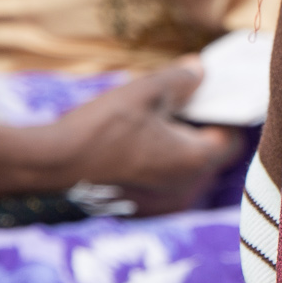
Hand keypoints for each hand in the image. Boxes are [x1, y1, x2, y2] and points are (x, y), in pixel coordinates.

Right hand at [33, 59, 241, 215]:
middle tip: (181, 106)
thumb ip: (181, 79)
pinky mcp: (140, 211)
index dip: (225, 116)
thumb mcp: (145, 91)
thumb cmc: (100, 128)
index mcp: (196, 161)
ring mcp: (163, 205)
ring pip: (186, 171)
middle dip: (200, 130)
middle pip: (210, 156)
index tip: (208, 98)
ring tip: (154, 123)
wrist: (48, 168)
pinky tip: (135, 146)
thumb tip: (201, 71)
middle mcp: (186, 190)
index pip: (234, 139)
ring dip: (179, 148)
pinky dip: (159, 165)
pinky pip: (164, 184)